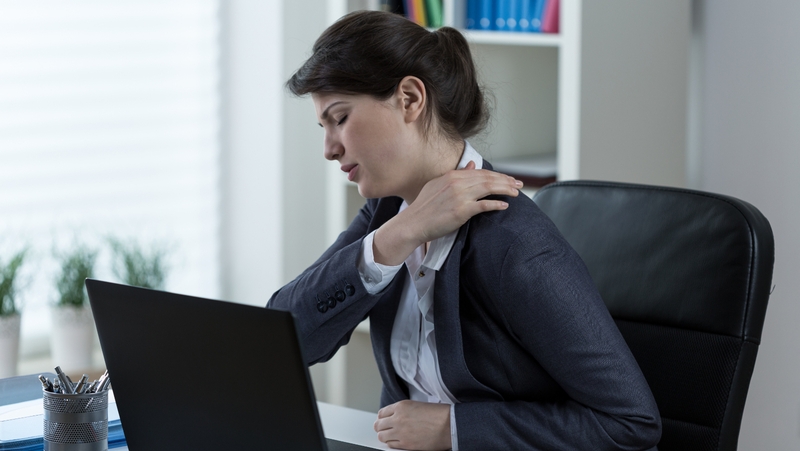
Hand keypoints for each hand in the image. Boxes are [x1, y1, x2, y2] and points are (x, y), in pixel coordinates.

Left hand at [373, 400, 451, 449]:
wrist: (449, 425)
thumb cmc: (438, 414)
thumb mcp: (417, 405)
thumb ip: (403, 410)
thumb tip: (395, 417)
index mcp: (401, 406)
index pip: (381, 413)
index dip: (382, 418)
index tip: (384, 420)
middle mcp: (398, 418)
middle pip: (378, 425)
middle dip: (380, 427)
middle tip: (384, 429)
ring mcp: (400, 432)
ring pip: (381, 436)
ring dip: (385, 436)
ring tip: (389, 436)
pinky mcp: (406, 444)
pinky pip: (390, 445)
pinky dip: (392, 443)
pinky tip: (397, 441)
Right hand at [374, 161, 522, 264]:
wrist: (413, 223)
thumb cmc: (424, 207)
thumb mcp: (438, 185)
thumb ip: (457, 175)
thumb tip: (472, 165)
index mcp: (451, 176)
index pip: (480, 172)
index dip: (497, 174)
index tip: (508, 178)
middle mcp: (456, 183)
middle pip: (487, 178)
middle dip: (505, 180)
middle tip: (518, 184)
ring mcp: (459, 196)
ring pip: (488, 188)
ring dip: (505, 189)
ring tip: (516, 192)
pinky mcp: (461, 210)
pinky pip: (483, 205)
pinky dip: (495, 204)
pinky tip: (505, 205)